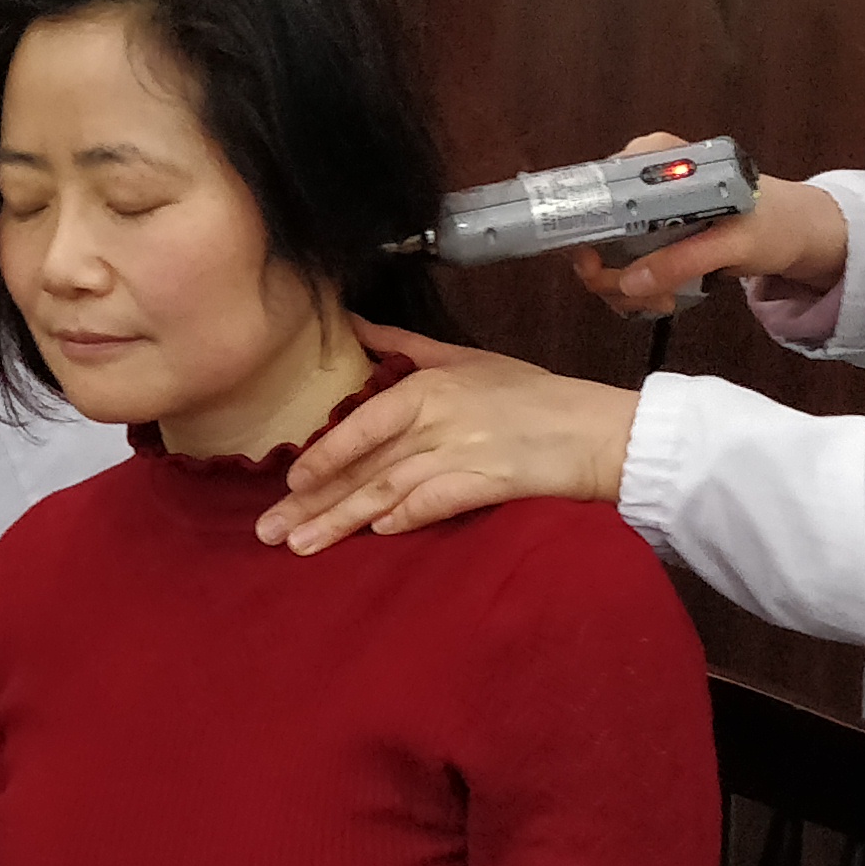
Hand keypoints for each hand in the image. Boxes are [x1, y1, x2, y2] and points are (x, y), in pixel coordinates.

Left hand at [258, 321, 638, 553]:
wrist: (595, 428)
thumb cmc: (529, 392)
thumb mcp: (463, 357)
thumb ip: (402, 343)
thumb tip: (351, 319)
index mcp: (427, 386)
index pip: (360, 426)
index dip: (322, 457)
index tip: (289, 481)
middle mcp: (437, 419)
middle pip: (364, 466)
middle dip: (313, 502)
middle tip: (269, 532)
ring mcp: (461, 453)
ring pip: (386, 491)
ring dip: (341, 521)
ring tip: (301, 546)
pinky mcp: (487, 484)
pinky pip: (433, 504)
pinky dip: (403, 519)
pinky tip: (374, 536)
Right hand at [565, 132, 850, 319]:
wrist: (797, 232)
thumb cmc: (772, 222)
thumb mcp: (732, 242)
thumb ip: (682, 260)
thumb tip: (628, 281)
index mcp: (654, 158)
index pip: (593, 190)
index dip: (583, 232)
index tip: (595, 266)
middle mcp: (639, 176)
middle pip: (591, 227)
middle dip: (610, 273)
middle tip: (643, 297)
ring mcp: (640, 207)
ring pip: (602, 253)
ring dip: (623, 289)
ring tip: (662, 300)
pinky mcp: (648, 233)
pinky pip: (620, 264)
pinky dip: (633, 289)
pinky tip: (661, 297)